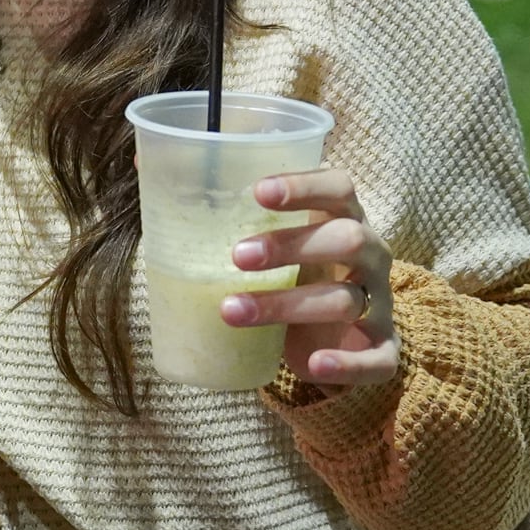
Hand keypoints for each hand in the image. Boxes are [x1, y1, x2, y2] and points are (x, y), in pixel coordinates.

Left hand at [227, 166, 401, 386]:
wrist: (341, 338)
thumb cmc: (300, 275)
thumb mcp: (277, 245)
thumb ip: (231, 214)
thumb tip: (145, 163)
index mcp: (345, 219)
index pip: (339, 188)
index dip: (304, 187)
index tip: (257, 191)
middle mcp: (371, 256)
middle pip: (347, 239)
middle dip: (292, 245)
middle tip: (237, 256)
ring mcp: (379, 304)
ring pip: (344, 300)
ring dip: (287, 305)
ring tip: (231, 311)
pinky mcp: (383, 349)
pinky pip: (376, 358)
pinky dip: (346, 364)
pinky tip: (312, 366)